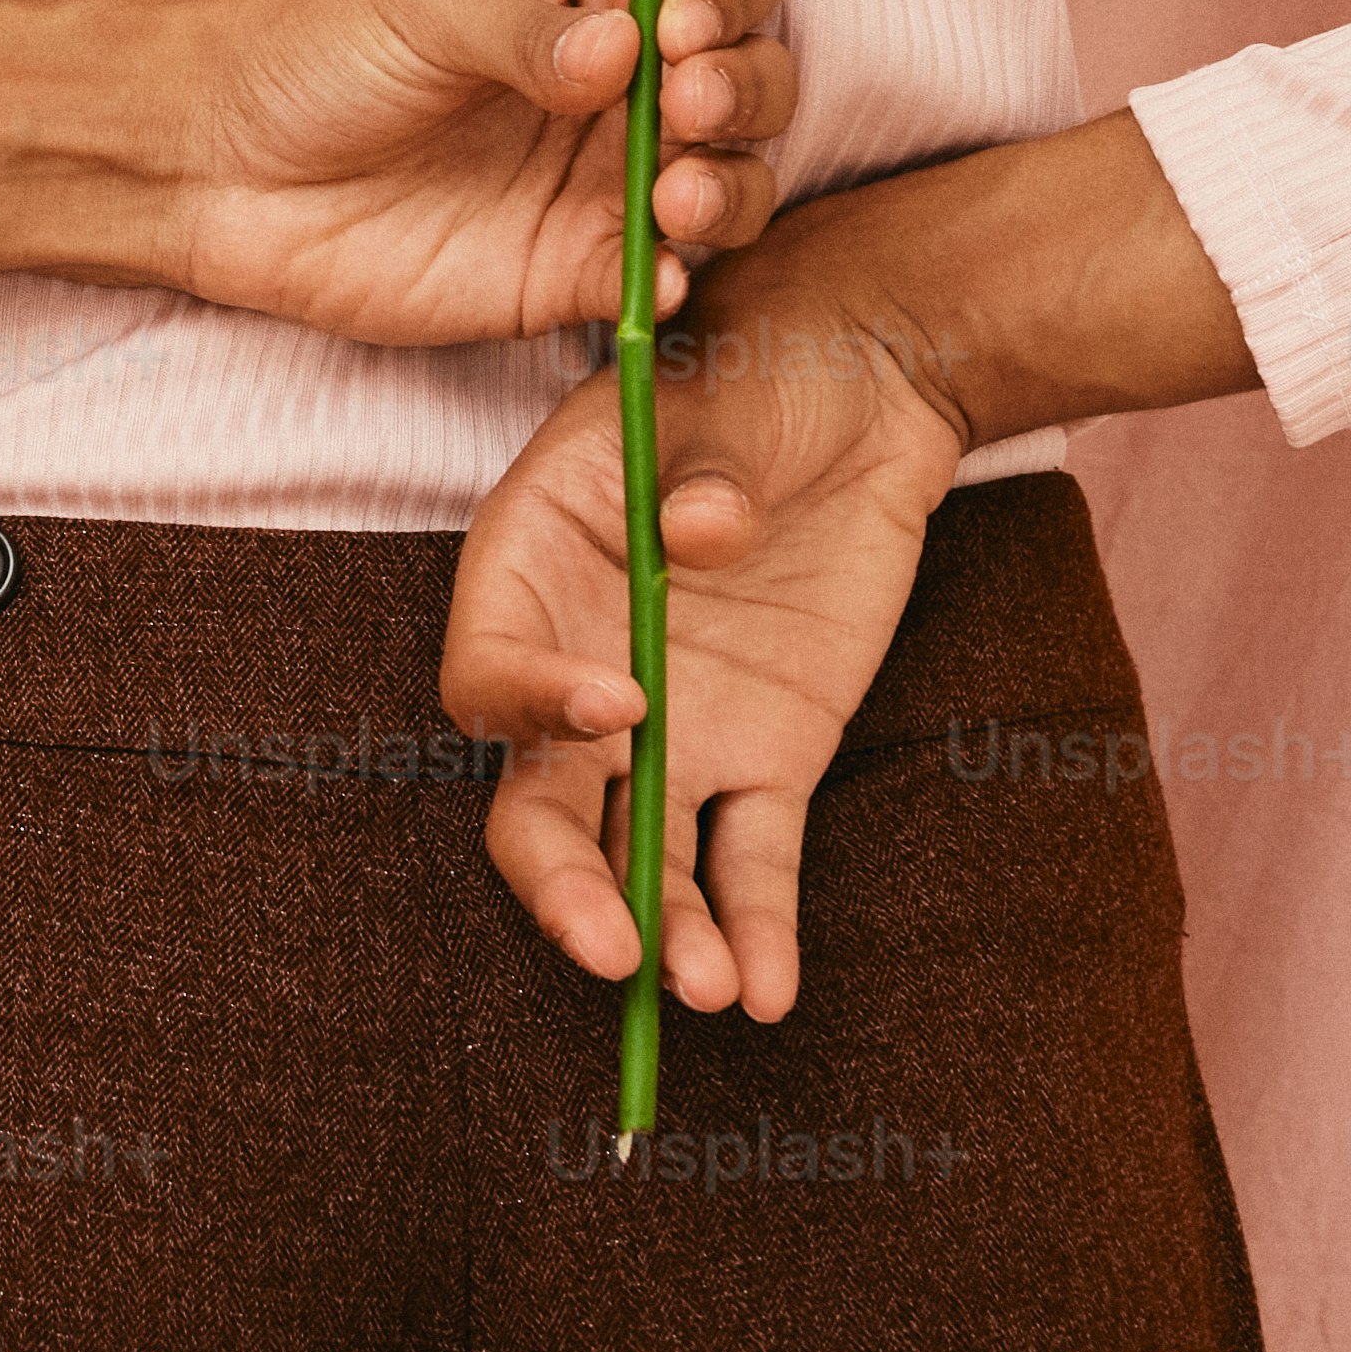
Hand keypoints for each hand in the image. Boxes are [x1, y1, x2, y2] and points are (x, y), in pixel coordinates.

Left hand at [0, 0, 795, 347]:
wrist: (219, 162)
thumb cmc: (311, 48)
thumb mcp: (416, 6)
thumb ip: (524, 30)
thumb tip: (631, 45)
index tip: (681, 28)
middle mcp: (624, 84)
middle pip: (748, 81)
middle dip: (744, 93)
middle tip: (690, 107)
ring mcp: (604, 181)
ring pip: (729, 184)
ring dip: (731, 189)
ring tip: (678, 196)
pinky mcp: (572, 273)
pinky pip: (658, 282)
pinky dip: (675, 282)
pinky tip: (652, 276)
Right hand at [439, 239, 966, 1025]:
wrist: (863, 383)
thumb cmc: (755, 362)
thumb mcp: (715, 385)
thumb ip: (698, 460)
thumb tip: (699, 531)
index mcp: (535, 564)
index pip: (487, 665)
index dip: (533, 700)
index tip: (623, 704)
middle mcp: (584, 661)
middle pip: (539, 796)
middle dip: (565, 879)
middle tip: (612, 941)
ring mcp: (675, 723)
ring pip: (639, 852)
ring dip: (663, 928)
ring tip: (709, 986)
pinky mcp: (765, 759)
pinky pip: (749, 860)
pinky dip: (756, 928)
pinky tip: (769, 989)